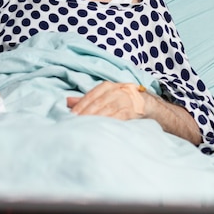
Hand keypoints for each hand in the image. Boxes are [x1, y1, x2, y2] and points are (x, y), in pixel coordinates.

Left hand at [67, 80, 200, 145]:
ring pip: (105, 110)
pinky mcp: (131, 110)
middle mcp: (115, 91)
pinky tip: (101, 127)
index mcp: (106, 86)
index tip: (70, 116)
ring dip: (94, 119)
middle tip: (74, 123)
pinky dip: (109, 122)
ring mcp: (123, 100)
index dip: (80, 106)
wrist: (147, 103)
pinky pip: (118, 117)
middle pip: (96, 104)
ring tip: (84, 126)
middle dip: (84, 114)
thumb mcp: (104, 96)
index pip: (89, 97)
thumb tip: (66, 102)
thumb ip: (86, 100)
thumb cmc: (121, 100)